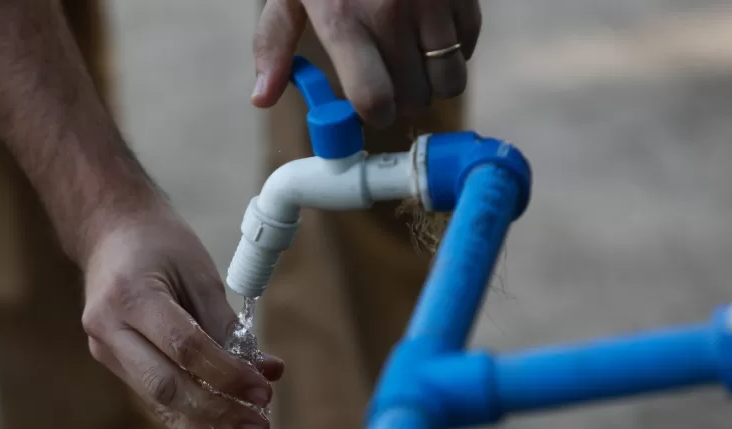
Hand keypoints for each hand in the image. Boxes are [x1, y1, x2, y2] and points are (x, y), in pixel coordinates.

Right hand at [81, 196, 283, 428]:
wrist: (108, 230)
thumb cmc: (160, 242)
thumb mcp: (199, 272)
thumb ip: (226, 325)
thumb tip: (264, 373)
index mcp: (131, 296)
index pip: (186, 348)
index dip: (228, 375)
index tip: (265, 393)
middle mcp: (108, 329)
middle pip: (165, 389)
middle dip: (216, 419)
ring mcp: (105, 350)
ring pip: (158, 404)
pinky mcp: (113, 362)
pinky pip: (156, 397)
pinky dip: (191, 419)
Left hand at [251, 0, 480, 127]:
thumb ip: (274, 45)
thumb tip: (261, 99)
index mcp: (343, 20)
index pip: (373, 98)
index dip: (377, 115)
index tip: (373, 111)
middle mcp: (390, 14)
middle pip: (414, 97)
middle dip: (404, 102)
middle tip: (392, 85)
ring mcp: (432, 1)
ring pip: (450, 79)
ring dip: (434, 83)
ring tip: (415, 65)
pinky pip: (469, 46)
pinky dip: (455, 51)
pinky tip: (431, 35)